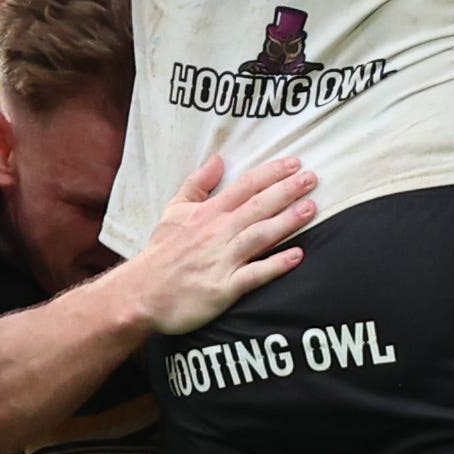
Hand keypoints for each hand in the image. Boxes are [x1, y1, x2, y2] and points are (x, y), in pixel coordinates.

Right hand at [120, 150, 318, 336]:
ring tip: (311, 208)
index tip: (295, 163)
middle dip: (287, 191)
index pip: (245, 186)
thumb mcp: (174, 211)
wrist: (141, 294)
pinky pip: (254, 274)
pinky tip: (297, 255)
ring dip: (287, 221)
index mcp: (208, 213)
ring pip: (259, 235)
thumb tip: (219, 159)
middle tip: (313, 178)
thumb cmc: (161, 252)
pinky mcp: (223, 288)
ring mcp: (221, 260)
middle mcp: (217, 232)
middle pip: (257, 206)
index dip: (271, 173)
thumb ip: (198, 184)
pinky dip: (276, 265)